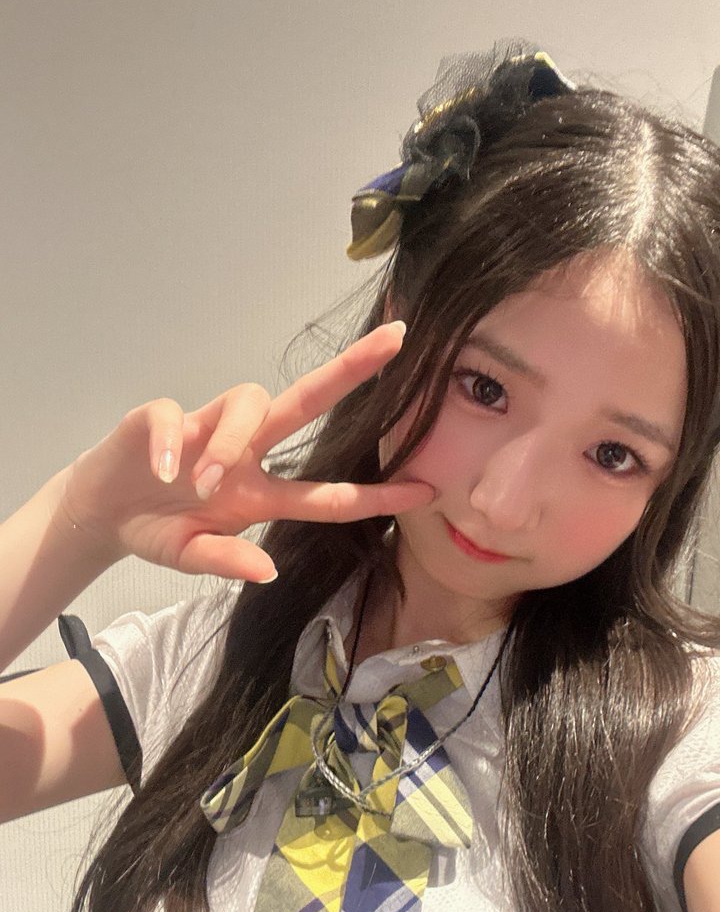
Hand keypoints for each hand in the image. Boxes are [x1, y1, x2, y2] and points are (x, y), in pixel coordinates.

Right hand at [57, 322, 431, 581]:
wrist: (102, 512)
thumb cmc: (159, 529)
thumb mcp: (191, 557)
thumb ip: (226, 560)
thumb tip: (268, 571)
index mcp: (260, 491)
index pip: (328, 492)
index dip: (376, 494)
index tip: (426, 490)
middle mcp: (246, 451)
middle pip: (307, 402)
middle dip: (351, 370)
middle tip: (397, 340)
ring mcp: (207, 427)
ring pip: (248, 403)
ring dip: (230, 444)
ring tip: (201, 487)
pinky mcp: (162, 416)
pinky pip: (178, 415)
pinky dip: (174, 442)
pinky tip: (166, 472)